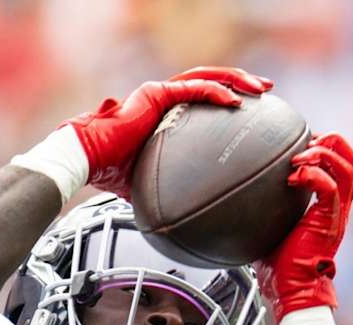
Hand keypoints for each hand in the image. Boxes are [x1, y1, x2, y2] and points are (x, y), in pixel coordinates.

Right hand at [61, 67, 272, 198]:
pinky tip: (234, 101)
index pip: (200, 99)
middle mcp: (163, 99)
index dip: (226, 100)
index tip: (249, 110)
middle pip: (210, 82)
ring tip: (259, 90)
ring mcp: (160, 94)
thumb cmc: (110, 174)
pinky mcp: (155, 94)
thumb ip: (168, 190)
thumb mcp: (149, 184)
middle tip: (265, 92)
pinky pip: (192, 89)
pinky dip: (215, 92)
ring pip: (206, 77)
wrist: (87, 162)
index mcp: (163, 115)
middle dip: (240, 82)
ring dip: (235, 80)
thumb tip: (185, 220)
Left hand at [256, 134, 352, 320]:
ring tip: (300, 158)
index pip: (344, 168)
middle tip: (308, 142)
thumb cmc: (280, 269)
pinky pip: (330, 186)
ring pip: (348, 168)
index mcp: (330, 208)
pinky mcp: (329, 220)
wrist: (291, 291)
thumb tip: (239, 200)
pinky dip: (313, 175)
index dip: (330, 148)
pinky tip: (292, 178)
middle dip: (334, 143)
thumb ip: (267, 211)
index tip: (304, 144)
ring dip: (324, 155)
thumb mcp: (272, 230)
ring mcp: (337, 214)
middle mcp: (339, 208)